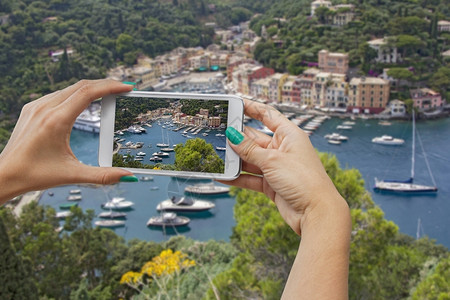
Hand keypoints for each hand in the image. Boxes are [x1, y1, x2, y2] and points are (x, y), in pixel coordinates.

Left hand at [0, 79, 134, 203]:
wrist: (4, 175)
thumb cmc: (34, 175)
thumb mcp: (72, 175)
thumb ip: (102, 176)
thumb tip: (127, 175)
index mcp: (56, 120)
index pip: (88, 93)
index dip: (111, 87)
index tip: (127, 87)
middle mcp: (45, 108)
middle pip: (82, 86)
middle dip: (106, 84)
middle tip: (124, 88)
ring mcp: (37, 106)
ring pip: (70, 88)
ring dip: (92, 87)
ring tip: (109, 93)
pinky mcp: (32, 109)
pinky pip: (59, 94)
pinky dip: (77, 93)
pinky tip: (85, 100)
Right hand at [224, 99, 346, 235]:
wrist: (315, 212)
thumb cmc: (304, 181)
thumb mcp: (272, 160)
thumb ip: (249, 149)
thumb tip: (233, 136)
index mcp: (289, 136)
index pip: (268, 115)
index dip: (252, 108)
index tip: (236, 103)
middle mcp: (283, 149)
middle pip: (255, 139)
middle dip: (237, 138)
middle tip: (218, 134)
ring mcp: (277, 167)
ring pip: (251, 159)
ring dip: (236, 160)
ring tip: (218, 157)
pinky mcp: (272, 184)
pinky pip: (250, 178)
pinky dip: (238, 178)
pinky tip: (224, 176)